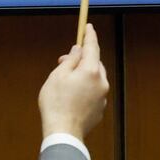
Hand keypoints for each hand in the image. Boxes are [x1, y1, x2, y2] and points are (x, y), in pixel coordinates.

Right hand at [38, 24, 108, 142]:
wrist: (64, 133)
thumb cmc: (56, 104)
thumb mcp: (58, 76)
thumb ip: (70, 60)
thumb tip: (77, 50)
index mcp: (91, 70)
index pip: (92, 47)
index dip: (89, 35)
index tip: (88, 27)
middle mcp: (101, 82)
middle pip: (94, 63)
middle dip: (81, 59)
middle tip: (63, 61)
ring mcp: (102, 96)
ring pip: (94, 78)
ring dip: (83, 75)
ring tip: (64, 82)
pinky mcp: (100, 109)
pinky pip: (93, 92)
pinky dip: (85, 89)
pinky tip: (71, 97)